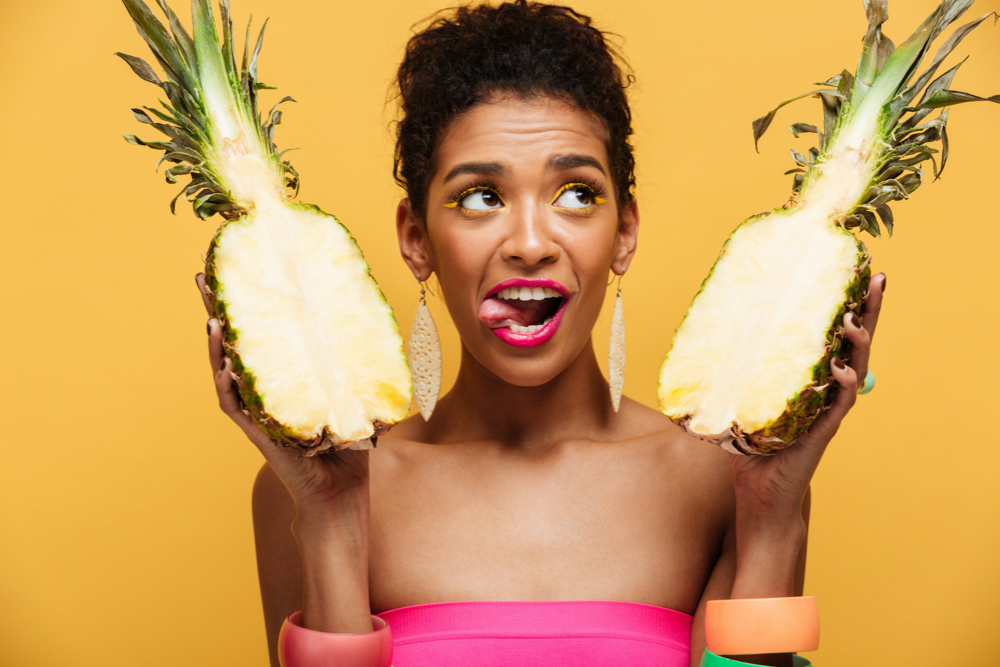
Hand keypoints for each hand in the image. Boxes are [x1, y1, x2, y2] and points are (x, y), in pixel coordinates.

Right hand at [195, 273, 369, 522]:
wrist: (342, 493)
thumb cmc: (350, 448)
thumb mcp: (358, 398)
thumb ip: (361, 368)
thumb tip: (380, 328)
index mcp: (287, 380)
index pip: (264, 335)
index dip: (250, 305)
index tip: (242, 270)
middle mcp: (266, 393)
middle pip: (235, 344)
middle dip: (218, 311)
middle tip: (202, 276)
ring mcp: (259, 413)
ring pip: (227, 373)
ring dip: (216, 345)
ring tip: (210, 315)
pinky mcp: (260, 435)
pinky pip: (236, 407)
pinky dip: (228, 386)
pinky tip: (224, 364)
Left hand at [730, 272, 885, 523]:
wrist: (760, 496)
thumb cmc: (750, 449)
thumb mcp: (739, 401)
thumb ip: (732, 373)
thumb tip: (704, 338)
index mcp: (811, 379)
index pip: (833, 335)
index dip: (846, 305)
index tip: (855, 271)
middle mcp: (827, 390)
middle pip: (855, 344)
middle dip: (867, 311)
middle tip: (876, 278)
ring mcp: (828, 410)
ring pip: (854, 369)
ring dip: (858, 343)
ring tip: (855, 320)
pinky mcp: (823, 432)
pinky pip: (840, 404)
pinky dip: (845, 384)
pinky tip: (844, 368)